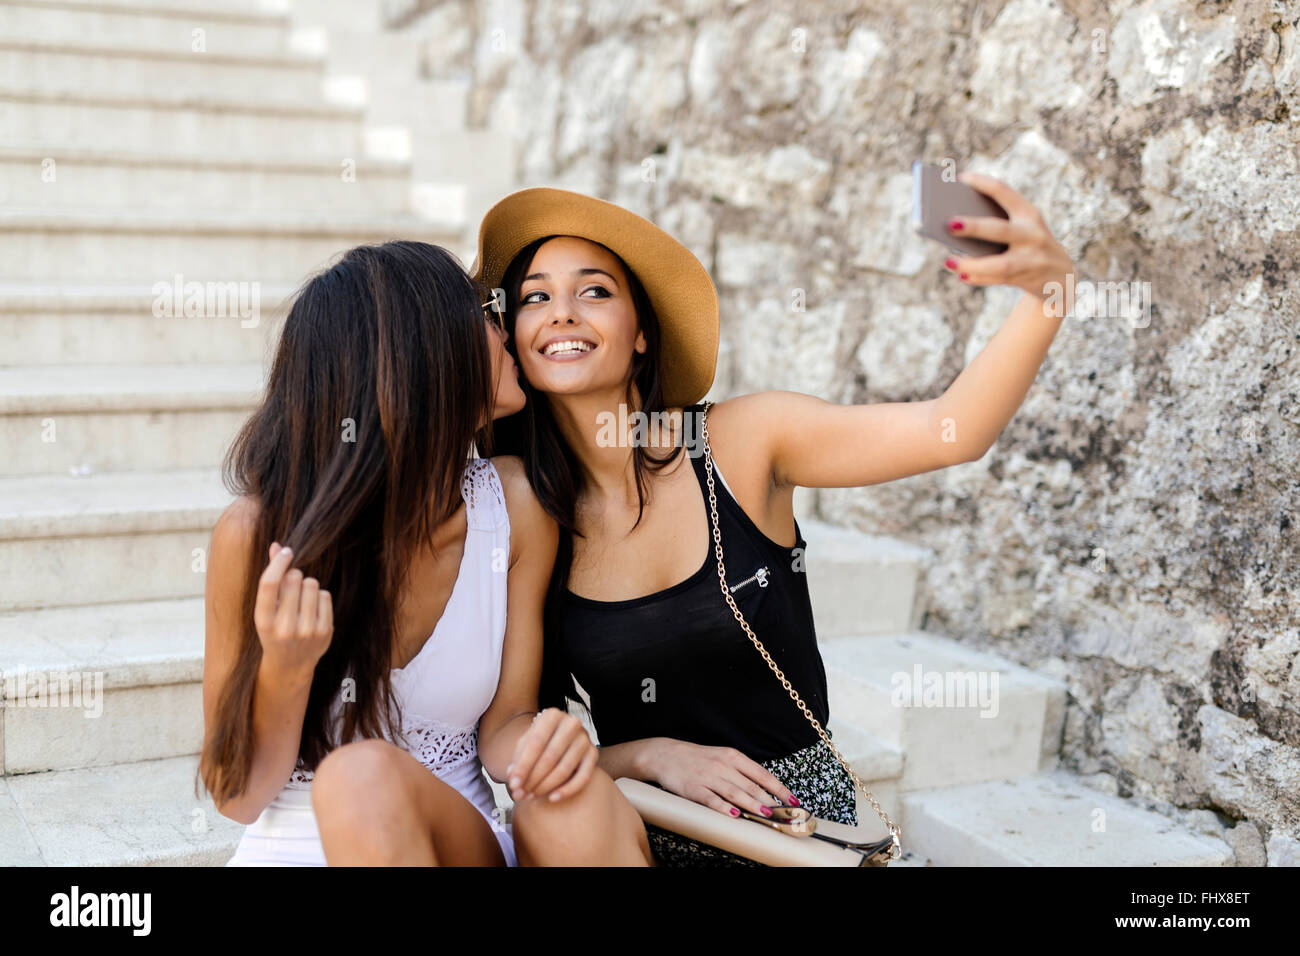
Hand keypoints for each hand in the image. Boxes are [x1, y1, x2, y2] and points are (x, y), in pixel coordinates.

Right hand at [253, 542, 332, 676]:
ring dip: (307, 585)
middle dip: (293, 576)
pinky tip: (312, 610)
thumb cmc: (275, 628)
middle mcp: (284, 627)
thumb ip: (271, 577)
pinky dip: (319, 596)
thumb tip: (276, 546)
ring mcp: (307, 630)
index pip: (270, 583)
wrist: (290, 663)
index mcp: (263, 621)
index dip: (278, 562)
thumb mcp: (266, 608)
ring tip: (301, 600)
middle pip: (294, 578)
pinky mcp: (324, 631)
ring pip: (312, 583)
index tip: (285, 551)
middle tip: (291, 589)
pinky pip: (325, 595)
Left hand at [506, 707, 596, 802]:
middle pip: (550, 757)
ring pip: (565, 769)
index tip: (513, 784)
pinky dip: (567, 790)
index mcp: (552, 715)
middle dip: (533, 779)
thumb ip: (518, 760)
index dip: (523, 766)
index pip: (536, 742)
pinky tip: (552, 798)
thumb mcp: (527, 743)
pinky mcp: (594, 754)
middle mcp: (571, 723)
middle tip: (521, 794)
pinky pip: (583, 777)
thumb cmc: (541, 741)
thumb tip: (513, 779)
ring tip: (532, 796)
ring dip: (546, 786)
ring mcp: (585, 738)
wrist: (563, 738)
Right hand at [644, 738, 797, 818]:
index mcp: (732, 757)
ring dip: (753, 805)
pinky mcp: (693, 789)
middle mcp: (723, 766)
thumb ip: (741, 772)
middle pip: (751, 786)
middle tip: (785, 814)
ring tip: (767, 815)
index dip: (779, 788)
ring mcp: (708, 777)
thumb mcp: (722, 758)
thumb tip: (764, 790)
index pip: (761, 774)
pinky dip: (724, 808)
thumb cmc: (697, 758)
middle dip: (770, 801)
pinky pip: (712, 800)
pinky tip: (735, 815)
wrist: (665, 755)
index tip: (793, 801)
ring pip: (735, 793)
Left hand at [943, 171, 1074, 300]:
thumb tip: (956, 227)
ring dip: (973, 263)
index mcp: (1029, 213)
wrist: (1060, 276)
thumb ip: (997, 224)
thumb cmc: (1028, 245)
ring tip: (949, 262)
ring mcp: (1032, 259)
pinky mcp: (1028, 279)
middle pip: (1001, 230)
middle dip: (975, 227)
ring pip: (1000, 263)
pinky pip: (999, 279)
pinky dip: (979, 278)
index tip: (959, 178)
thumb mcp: (1022, 228)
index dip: (982, 184)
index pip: (1004, 192)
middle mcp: (1033, 234)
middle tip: (950, 224)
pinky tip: (962, 275)